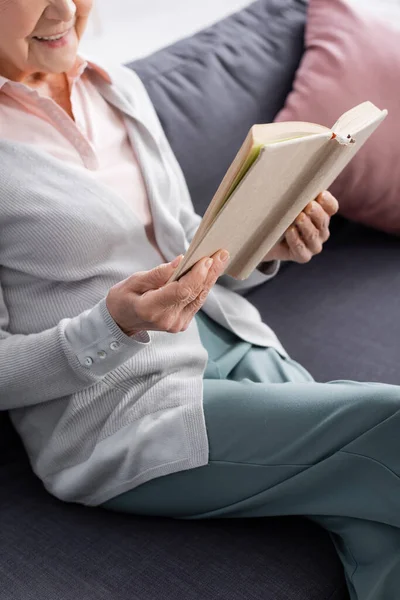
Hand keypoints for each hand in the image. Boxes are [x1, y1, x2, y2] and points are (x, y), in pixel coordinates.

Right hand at [106, 250, 229, 335]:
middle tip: (221, 253)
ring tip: (221, 259)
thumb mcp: (134, 280)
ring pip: (199, 298)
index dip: (196, 275)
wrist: (121, 322)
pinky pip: (196, 302)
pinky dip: (203, 286)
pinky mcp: (182, 324)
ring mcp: (176, 324)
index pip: (181, 291)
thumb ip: (159, 273)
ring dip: (210, 278)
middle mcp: (167, 320)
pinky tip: (211, 272)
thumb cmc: (123, 298)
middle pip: (194, 294)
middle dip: (209, 272)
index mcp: (151, 309)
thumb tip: (182, 261)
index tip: (207, 258)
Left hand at [262, 191, 338, 263]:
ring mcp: (312, 245)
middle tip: (308, 206)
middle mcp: (320, 230)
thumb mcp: (285, 203)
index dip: (328, 202)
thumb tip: (293, 174)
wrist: (263, 240)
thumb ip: (293, 194)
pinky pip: (302, 251)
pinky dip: (296, 241)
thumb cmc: (277, 216)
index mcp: (321, 214)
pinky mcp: (302, 256)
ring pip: (314, 236)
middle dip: (317, 213)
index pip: (332, 207)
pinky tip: (290, 232)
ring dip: (306, 226)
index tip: (320, 194)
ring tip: (298, 218)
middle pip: (324, 221)